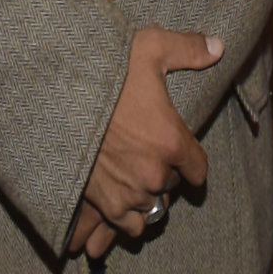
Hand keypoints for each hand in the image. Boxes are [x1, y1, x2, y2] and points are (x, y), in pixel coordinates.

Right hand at [66, 27, 221, 256]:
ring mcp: (129, 193)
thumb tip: (218, 46)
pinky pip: (129, 227)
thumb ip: (187, 49)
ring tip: (135, 176)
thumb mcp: (149, 48)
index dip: (191, 161)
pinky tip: (123, 201)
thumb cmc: (104, 72)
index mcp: (172, 141)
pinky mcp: (105, 204)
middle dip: (165, 171)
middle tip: (148, 152)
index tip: (180, 151)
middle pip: (173, 186)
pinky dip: (128, 218)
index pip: (199, 169)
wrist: (54, 98)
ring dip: (147, 195)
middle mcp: (155, 174)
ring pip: (152, 207)